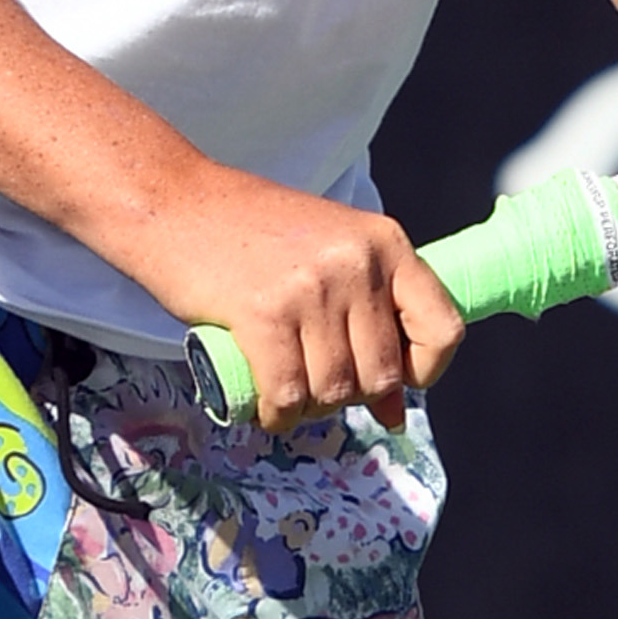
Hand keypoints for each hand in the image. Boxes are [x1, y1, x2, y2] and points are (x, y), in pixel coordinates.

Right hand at [146, 167, 465, 431]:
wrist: (174, 203)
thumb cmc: (249, 232)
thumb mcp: (328, 254)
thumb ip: (366, 319)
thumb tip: (394, 412)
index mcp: (384, 242)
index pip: (443, 328)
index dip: (424, 371)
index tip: (394, 382)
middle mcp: (356, 264)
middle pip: (382, 373)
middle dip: (349, 396)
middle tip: (315, 385)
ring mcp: (311, 289)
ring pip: (334, 390)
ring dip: (309, 408)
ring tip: (286, 391)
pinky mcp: (263, 314)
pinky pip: (288, 395)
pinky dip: (277, 415)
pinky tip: (266, 406)